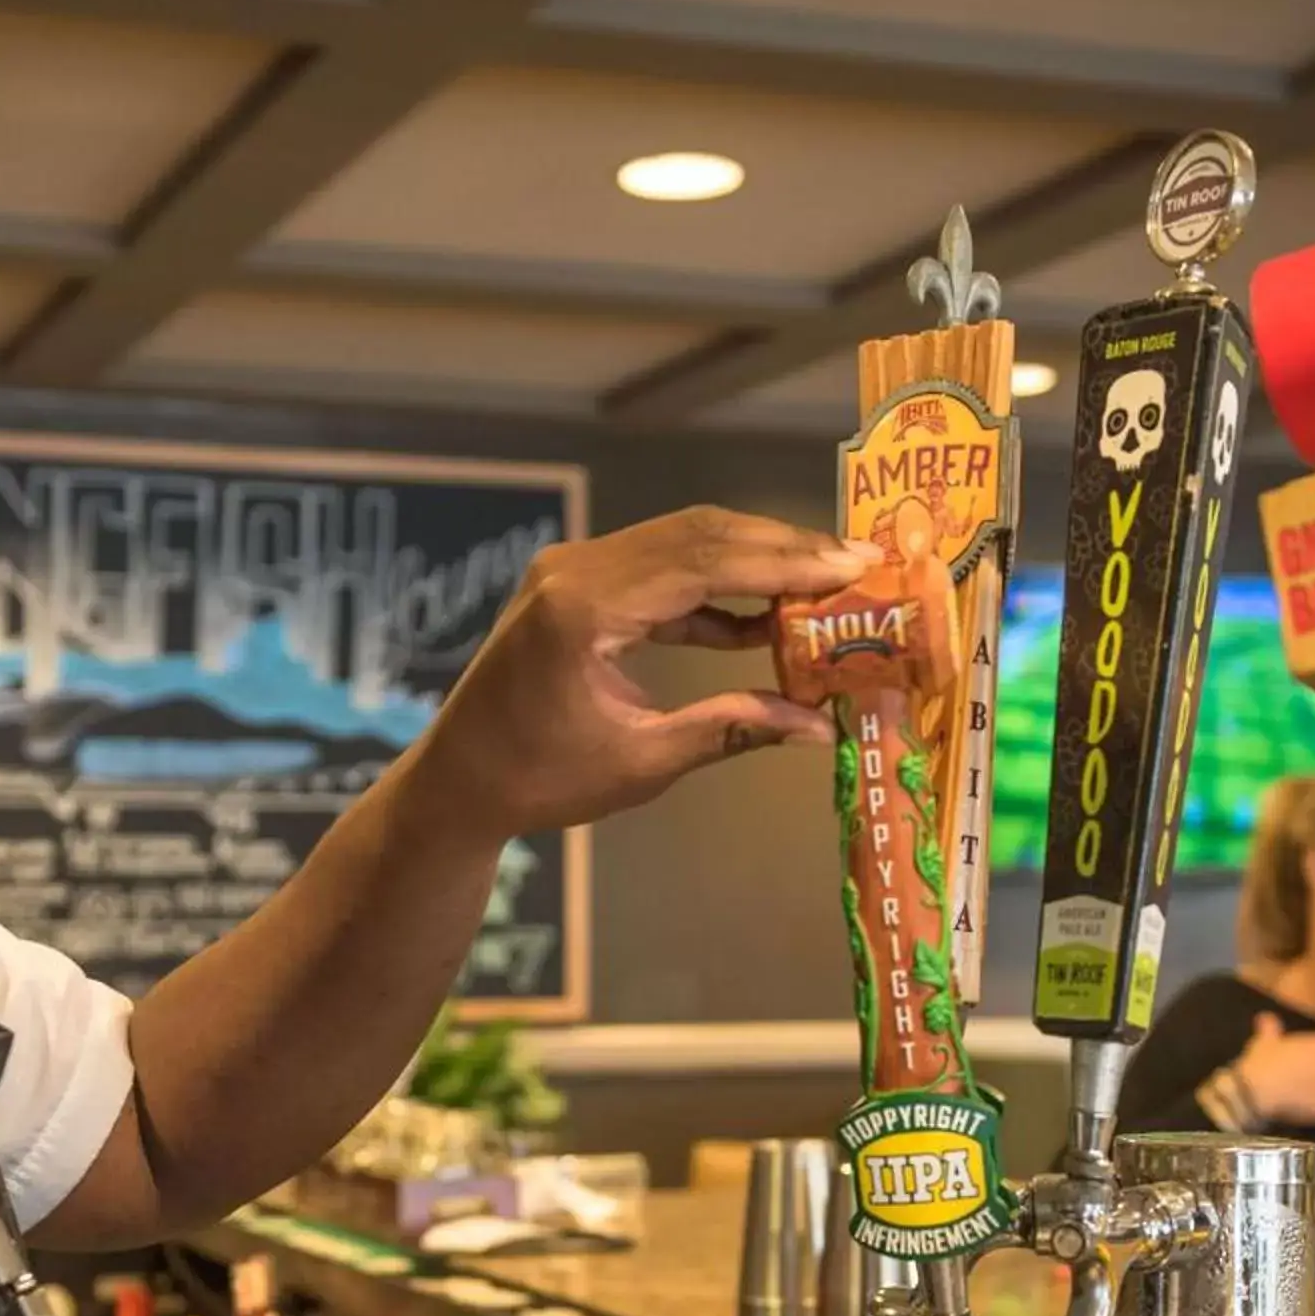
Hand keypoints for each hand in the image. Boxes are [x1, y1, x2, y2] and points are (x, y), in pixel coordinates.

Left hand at [406, 506, 882, 843]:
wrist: (458, 781)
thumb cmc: (539, 780)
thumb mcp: (642, 761)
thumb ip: (731, 731)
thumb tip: (820, 726)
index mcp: (583, 607)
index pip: (706, 561)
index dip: (787, 562)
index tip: (853, 566)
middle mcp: (575, 569)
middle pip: (700, 534)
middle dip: (783, 549)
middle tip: (856, 566)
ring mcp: (571, 569)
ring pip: (684, 541)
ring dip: (754, 561)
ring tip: (824, 586)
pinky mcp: (575, 583)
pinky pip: (659, 569)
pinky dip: (714, 589)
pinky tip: (764, 622)